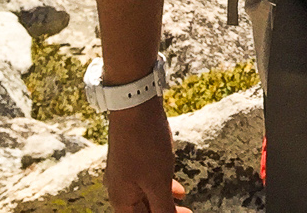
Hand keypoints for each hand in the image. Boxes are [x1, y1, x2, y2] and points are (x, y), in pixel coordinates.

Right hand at [104, 97, 190, 212]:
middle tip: (187, 212)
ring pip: (146, 197)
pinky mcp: (132, 160)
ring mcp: (125, 174)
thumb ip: (163, 208)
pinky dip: (162, 187)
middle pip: (143, 211)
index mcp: (121, 201)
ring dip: (165, 202)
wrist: (134, 106)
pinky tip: (177, 188)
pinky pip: (147, 181)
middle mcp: (119, 190)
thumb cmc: (144, 145)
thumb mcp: (158, 182)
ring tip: (184, 204)